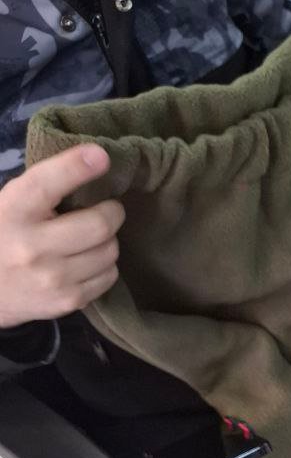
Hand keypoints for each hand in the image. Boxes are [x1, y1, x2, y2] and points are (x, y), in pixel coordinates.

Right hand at [0, 145, 123, 328]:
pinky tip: (88, 261)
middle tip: (108, 210)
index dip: (77, 167)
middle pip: (99, 225)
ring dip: (108, 240)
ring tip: (92, 238)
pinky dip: (105, 265)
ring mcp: (52, 278)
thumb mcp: (8, 204)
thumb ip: (43, 188)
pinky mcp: (68, 300)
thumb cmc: (2, 237)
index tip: (101, 156)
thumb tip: (93, 161)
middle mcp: (32, 246)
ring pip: (109, 251)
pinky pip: (109, 276)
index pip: (47, 184)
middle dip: (112, 212)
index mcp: (12, 212)